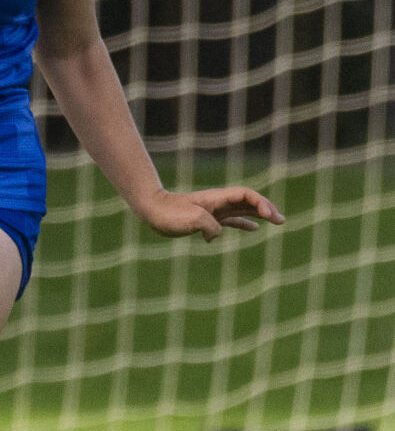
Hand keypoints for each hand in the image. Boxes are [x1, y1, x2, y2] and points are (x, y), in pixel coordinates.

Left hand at [134, 186, 284, 241]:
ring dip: (259, 215)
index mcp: (216, 199)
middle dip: (266, 209)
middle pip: (248, 201)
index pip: (245, 195)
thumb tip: (216, 234)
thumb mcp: (191, 220)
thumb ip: (210, 226)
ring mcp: (213, 210)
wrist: (151, 211)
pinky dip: (243, 223)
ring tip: (277, 221)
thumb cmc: (168, 214)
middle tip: (281, 220)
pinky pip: (230, 220)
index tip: (267, 216)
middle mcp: (217, 202)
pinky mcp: (207, 219)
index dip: (260, 203)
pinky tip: (253, 229)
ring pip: (242, 210)